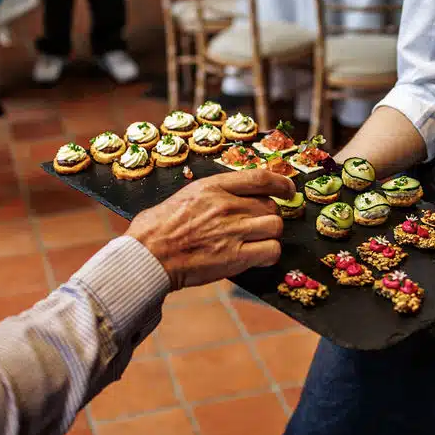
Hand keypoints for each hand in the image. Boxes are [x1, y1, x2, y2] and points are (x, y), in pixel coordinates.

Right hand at [127, 169, 294, 290]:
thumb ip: (210, 194)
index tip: (288, 190)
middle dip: (268, 216)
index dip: (281, 183)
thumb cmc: (155, 229)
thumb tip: (229, 198)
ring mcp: (233, 230)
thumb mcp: (182, 196)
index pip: (260, 177)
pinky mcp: (235, 256)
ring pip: (275, 227)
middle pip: (270, 206)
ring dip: (270, 235)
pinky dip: (269, 254)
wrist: (147, 256)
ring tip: (258, 242)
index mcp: (212, 186)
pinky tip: (258, 257)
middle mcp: (227, 205)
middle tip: (258, 226)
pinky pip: (271, 250)